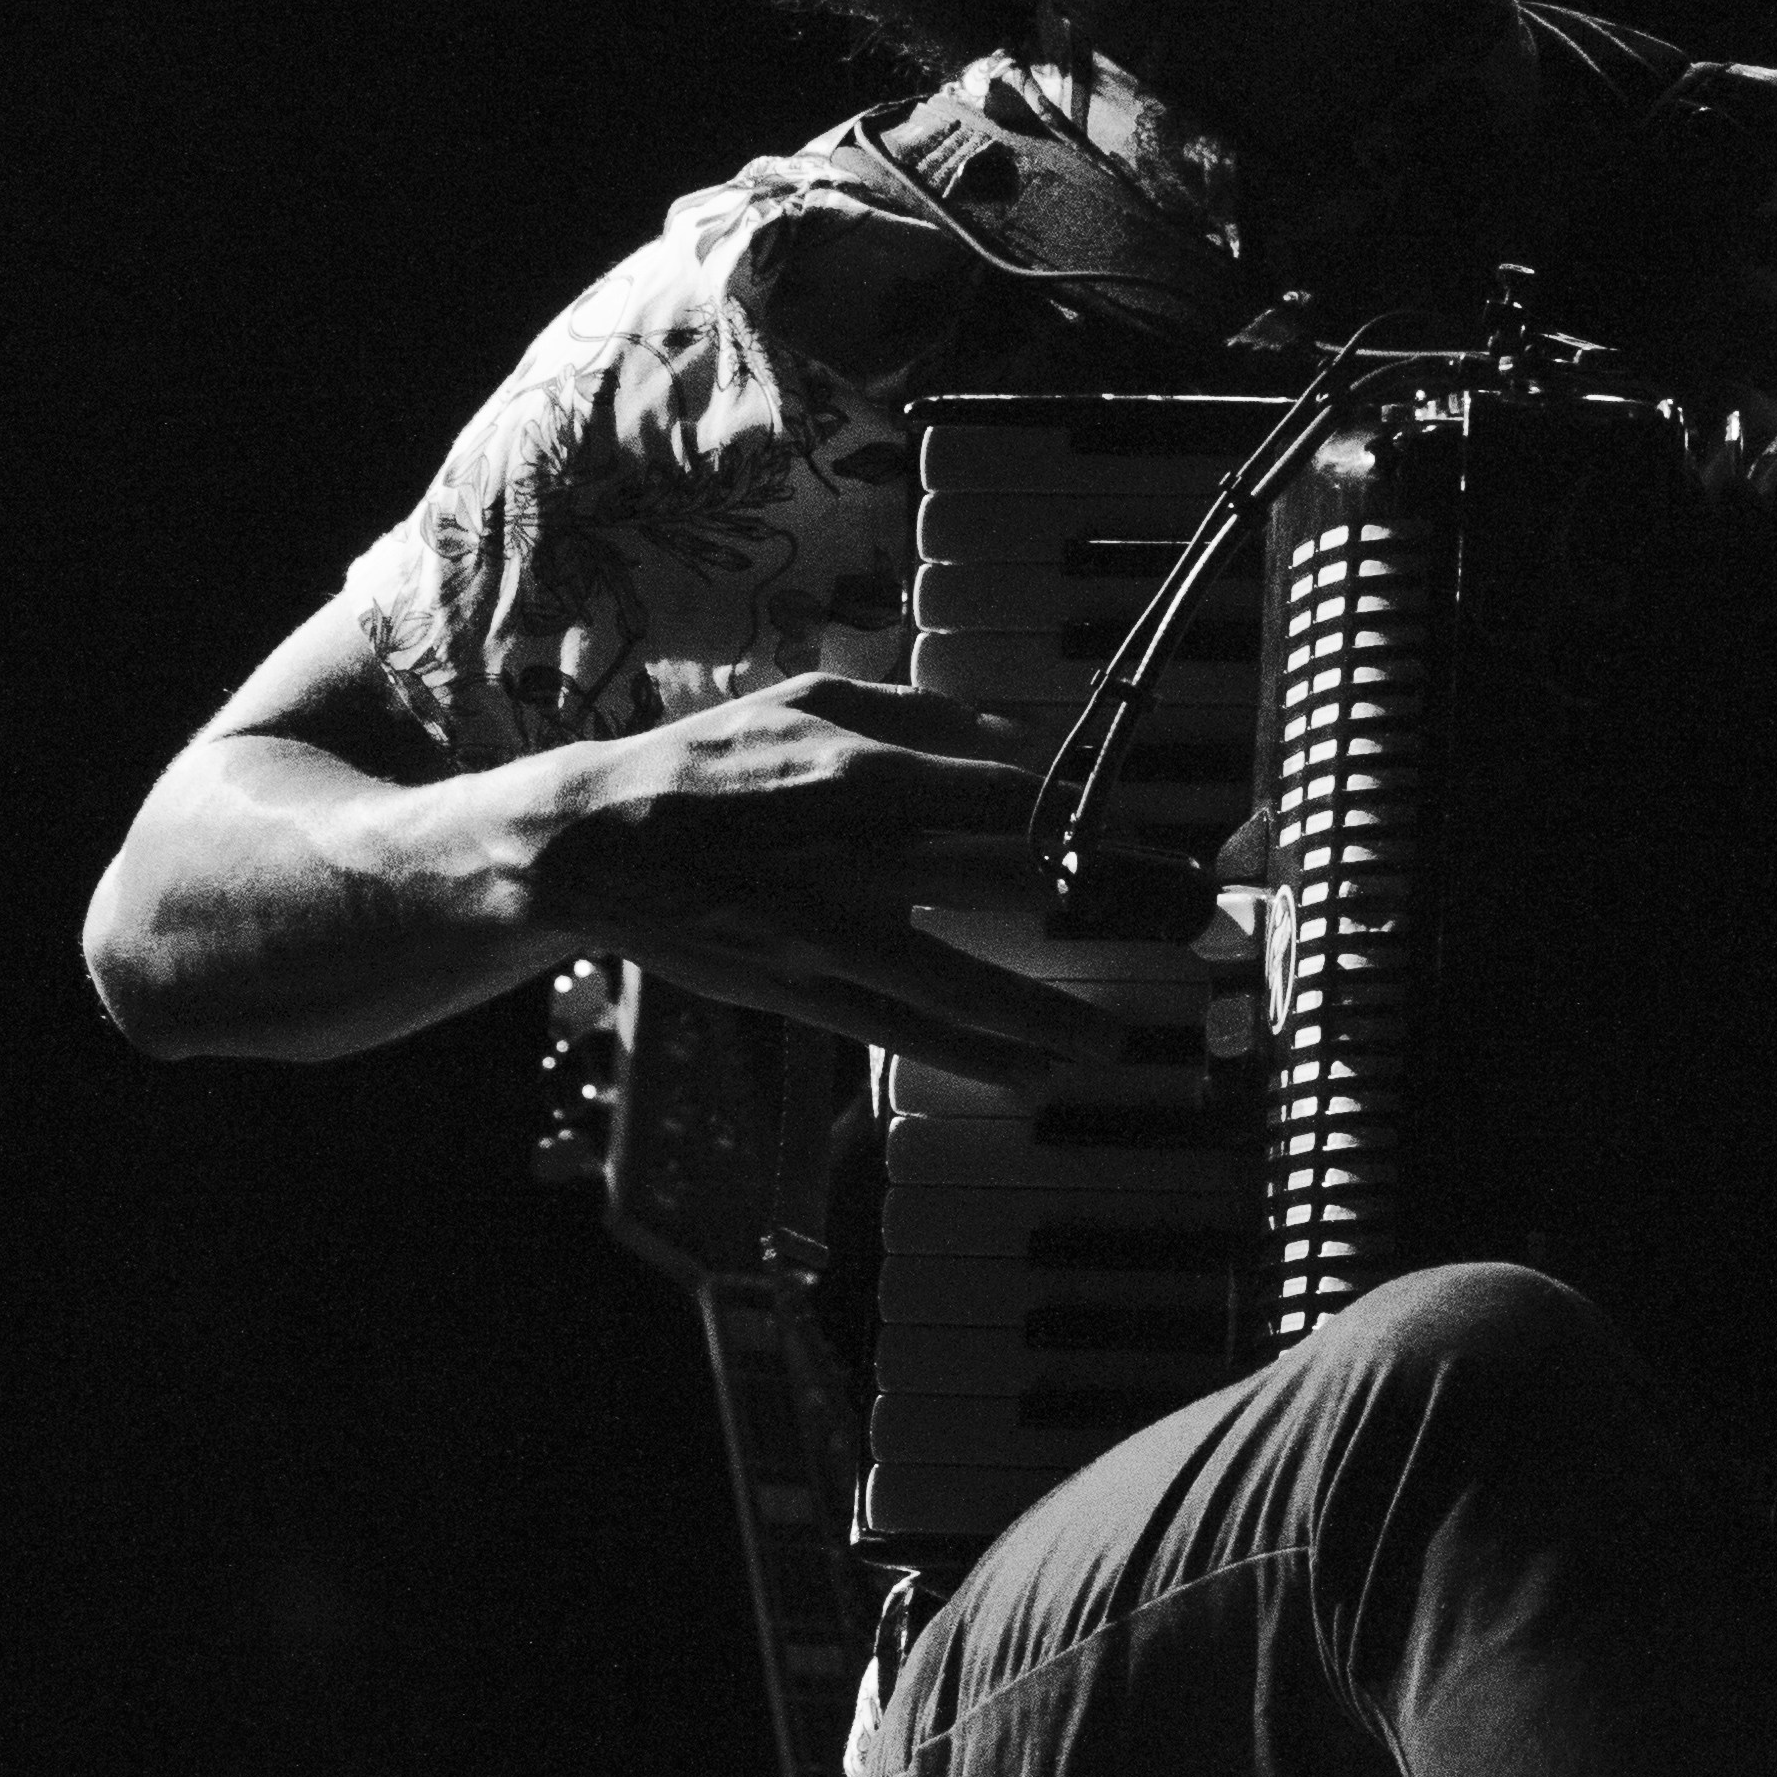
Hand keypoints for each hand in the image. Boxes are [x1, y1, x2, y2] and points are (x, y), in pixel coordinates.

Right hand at [533, 674, 1120, 1085]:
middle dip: (1101, 902)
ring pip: (958, 975)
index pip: (1009, 790)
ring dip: (1045, 1014)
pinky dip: (969, 1055)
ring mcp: (829, 928)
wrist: (595, 842)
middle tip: (1180, 928)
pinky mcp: (802, 988)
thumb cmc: (712, 760)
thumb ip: (925, 716)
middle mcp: (856, 849)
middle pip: (1005, 877)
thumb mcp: (815, 700)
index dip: (1090, 815)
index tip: (1146, 837)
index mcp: (864, 766)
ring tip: (1114, 1043)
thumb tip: (1026, 739)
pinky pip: (901, 1030)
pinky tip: (1031, 1075)